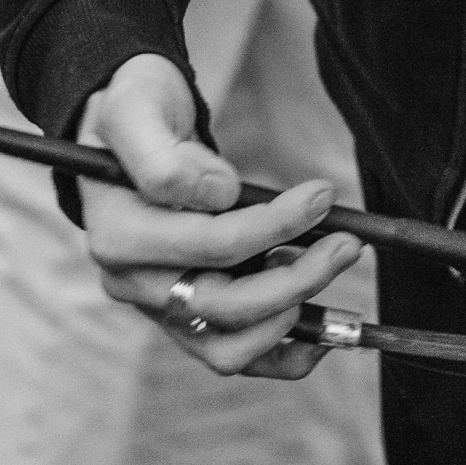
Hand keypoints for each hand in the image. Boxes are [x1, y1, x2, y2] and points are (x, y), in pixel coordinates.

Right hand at [76, 53, 364, 381]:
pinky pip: (233, 356)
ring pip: (229, 347)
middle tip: (348, 242)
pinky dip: (282, 356)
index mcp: (117, 236)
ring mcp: (159, 307)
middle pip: (223, 306)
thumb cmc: (135, 114)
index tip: (321, 192)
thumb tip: (216, 195)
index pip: (210, 245)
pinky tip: (323, 331)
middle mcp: (134, 284)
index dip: (275, 224)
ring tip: (332, 265)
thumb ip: (165, 156)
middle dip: (298, 277)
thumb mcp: (135, 108)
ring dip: (294, 313)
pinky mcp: (186, 319)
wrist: (126, 134)